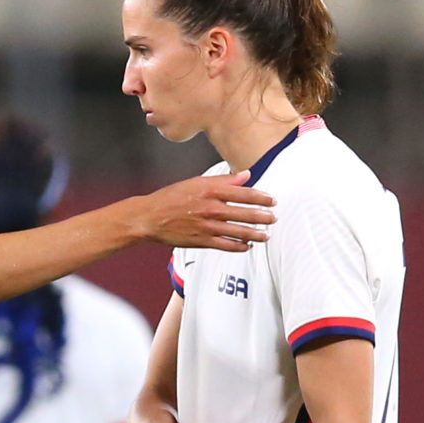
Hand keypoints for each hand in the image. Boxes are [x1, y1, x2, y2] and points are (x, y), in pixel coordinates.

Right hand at [136, 171, 273, 250]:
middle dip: (263, 217)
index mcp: (210, 190)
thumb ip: (223, 180)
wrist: (150, 217)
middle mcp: (211, 208)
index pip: (243, 193)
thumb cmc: (172, 197)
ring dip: (255, 234)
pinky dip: (239, 247)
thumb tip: (246, 176)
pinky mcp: (202, 241)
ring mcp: (207, 226)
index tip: (272, 200)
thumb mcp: (197, 182)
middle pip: (245, 213)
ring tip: (267, 235)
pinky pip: (226, 246)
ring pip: (238, 232)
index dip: (261, 197)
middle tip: (274, 218)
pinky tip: (247, 246)